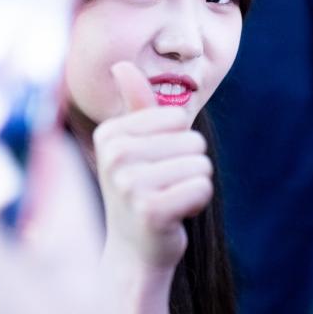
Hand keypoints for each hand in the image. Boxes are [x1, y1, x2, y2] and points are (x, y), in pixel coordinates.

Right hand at [94, 61, 212, 271]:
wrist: (133, 249)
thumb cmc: (139, 188)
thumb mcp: (134, 143)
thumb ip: (135, 104)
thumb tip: (121, 64)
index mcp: (110, 134)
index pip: (176, 118)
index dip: (177, 142)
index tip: (154, 164)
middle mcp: (114, 157)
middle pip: (192, 141)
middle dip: (188, 165)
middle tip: (163, 186)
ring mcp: (130, 185)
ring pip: (201, 164)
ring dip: (194, 184)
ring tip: (169, 198)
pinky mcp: (151, 211)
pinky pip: (202, 188)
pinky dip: (198, 201)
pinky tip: (176, 213)